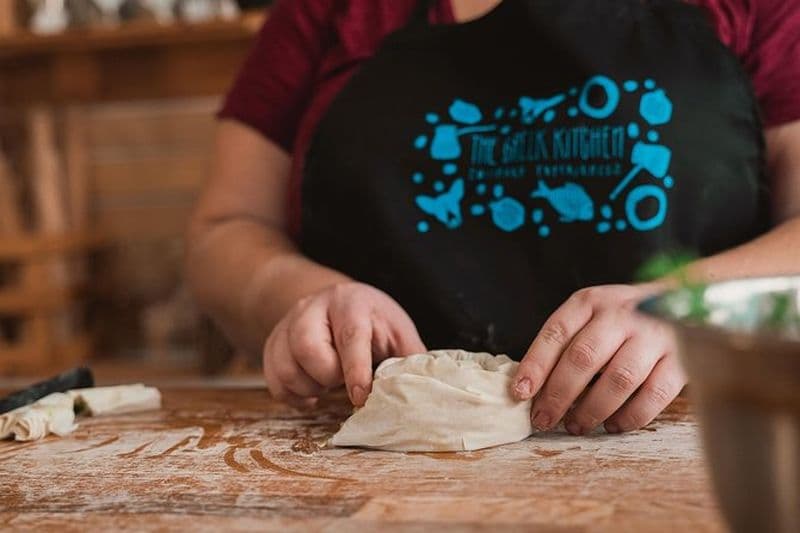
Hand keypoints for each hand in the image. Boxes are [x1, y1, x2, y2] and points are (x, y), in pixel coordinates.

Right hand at [263, 282, 425, 406]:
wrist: (334, 303)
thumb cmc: (372, 322)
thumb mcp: (397, 331)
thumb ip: (410, 358)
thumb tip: (423, 390)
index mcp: (350, 302)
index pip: (350, 336)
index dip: (356, 370)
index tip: (361, 397)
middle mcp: (312, 308)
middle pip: (307, 347)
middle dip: (327, 376)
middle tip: (342, 381)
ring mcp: (288, 325)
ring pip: (286, 368)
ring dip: (310, 388)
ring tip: (329, 384)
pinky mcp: (273, 344)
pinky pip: (275, 381)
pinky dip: (294, 396)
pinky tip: (313, 391)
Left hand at [512, 284, 685, 434]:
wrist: (683, 302)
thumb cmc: (622, 319)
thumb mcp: (590, 316)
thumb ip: (565, 344)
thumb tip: (532, 389)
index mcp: (591, 301)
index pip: (557, 332)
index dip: (536, 364)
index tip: (521, 393)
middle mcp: (622, 314)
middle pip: (584, 357)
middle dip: (559, 395)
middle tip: (544, 419)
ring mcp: (654, 335)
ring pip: (618, 379)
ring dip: (592, 409)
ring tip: (576, 425)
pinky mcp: (681, 359)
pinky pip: (653, 394)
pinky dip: (630, 416)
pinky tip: (613, 425)